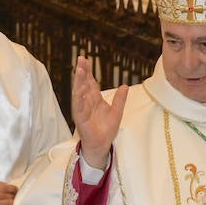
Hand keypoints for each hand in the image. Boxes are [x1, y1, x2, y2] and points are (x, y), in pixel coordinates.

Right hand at [72, 55, 127, 169]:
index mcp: (94, 99)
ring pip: (79, 94)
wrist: (101, 145)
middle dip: (82, 72)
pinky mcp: (81, 119)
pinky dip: (80, 100)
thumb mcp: (117, 112)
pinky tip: (80, 92)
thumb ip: (120, 99)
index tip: (85, 59)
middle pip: (83, 84)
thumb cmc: (106, 129)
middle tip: (81, 59)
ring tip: (80, 71)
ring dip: (79, 83)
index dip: (88, 71)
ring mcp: (82, 110)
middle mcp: (86, 102)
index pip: (90, 82)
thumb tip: (125, 85)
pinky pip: (80, 108)